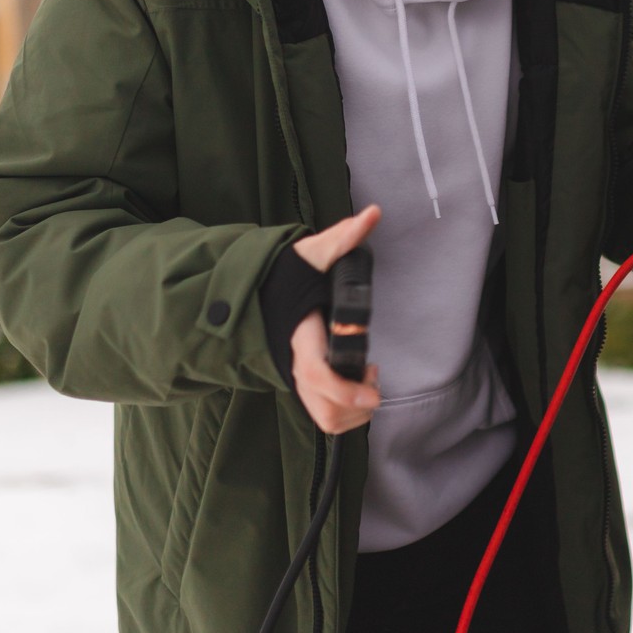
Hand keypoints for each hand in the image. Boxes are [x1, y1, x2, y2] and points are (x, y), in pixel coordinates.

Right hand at [289, 205, 380, 434]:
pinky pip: (323, 416)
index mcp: (299, 336)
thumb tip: (372, 213)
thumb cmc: (288, 276)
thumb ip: (343, 237)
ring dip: (354, 412)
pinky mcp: (302, 387)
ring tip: (366, 382)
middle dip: (357, 403)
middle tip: (373, 377)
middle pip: (325, 407)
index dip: (346, 389)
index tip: (374, 392)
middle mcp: (295, 363)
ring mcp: (296, 379)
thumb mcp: (312, 253)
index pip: (317, 373)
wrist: (258, 296)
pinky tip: (355, 386)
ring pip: (325, 418)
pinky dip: (345, 413)